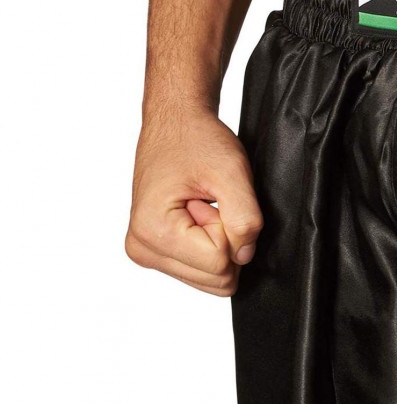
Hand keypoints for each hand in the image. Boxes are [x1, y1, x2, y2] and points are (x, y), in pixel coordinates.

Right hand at [126, 110, 262, 295]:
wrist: (175, 124)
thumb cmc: (196, 140)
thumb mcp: (232, 173)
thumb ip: (246, 219)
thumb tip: (245, 255)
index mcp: (153, 232)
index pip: (219, 263)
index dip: (230, 230)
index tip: (211, 200)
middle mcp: (143, 249)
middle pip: (215, 279)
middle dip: (225, 241)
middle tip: (208, 203)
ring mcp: (147, 253)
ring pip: (211, 279)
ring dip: (218, 242)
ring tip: (202, 207)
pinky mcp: (156, 252)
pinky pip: (202, 271)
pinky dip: (210, 245)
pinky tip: (197, 214)